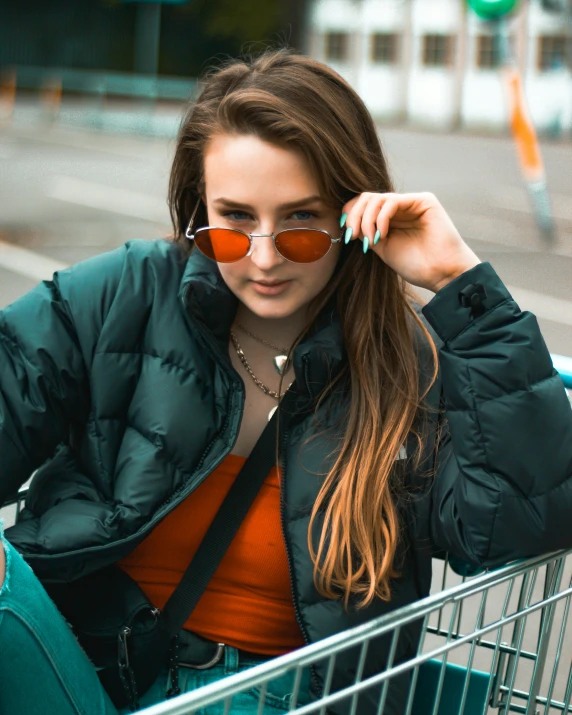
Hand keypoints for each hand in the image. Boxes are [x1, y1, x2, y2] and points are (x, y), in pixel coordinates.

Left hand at [341, 192, 480, 292]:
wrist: (441, 274)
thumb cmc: (416, 265)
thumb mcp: (382, 248)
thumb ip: (366, 232)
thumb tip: (346, 220)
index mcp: (390, 217)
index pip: (364, 205)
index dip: (350, 216)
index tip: (347, 236)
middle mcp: (401, 207)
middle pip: (367, 198)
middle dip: (355, 217)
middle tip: (352, 236)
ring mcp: (412, 202)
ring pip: (376, 198)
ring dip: (366, 220)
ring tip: (370, 240)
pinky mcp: (424, 200)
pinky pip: (392, 201)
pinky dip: (381, 218)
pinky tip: (382, 235)